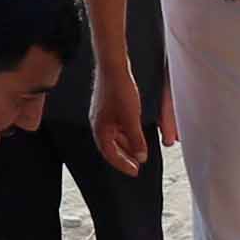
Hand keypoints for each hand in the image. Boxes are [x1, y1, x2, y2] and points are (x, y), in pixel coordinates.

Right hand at [91, 60, 147, 176]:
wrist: (114, 67)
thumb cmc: (119, 90)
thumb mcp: (131, 118)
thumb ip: (136, 139)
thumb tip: (140, 157)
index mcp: (100, 129)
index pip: (110, 154)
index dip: (123, 165)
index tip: (135, 172)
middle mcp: (99, 124)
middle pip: (111, 148)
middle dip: (124, 157)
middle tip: (137, 166)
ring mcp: (103, 116)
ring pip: (115, 137)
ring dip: (126, 145)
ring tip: (139, 152)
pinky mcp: (109, 108)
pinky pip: (117, 127)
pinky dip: (126, 134)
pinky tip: (136, 134)